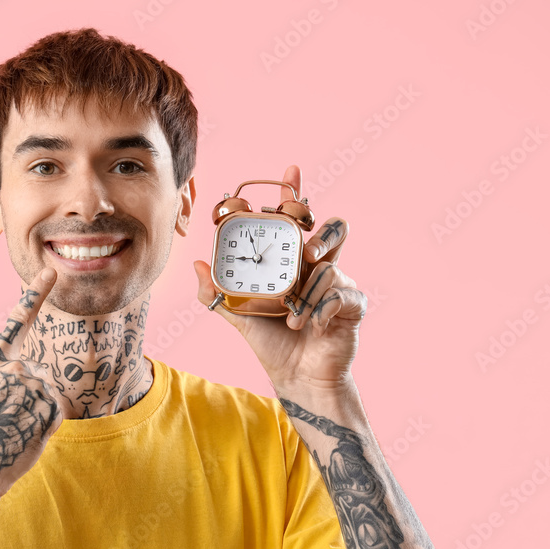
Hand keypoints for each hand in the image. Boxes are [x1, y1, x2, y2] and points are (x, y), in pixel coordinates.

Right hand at [0, 267, 63, 504]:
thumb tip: (26, 375)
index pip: (16, 323)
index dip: (35, 295)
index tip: (50, 272)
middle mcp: (11, 367)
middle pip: (38, 372)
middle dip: (31, 396)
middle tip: (7, 421)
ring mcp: (30, 383)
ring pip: (48, 392)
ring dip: (37, 412)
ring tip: (13, 429)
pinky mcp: (46, 403)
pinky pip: (55, 411)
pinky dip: (46, 425)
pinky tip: (26, 435)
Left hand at [193, 165, 366, 392]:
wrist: (297, 377)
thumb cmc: (272, 342)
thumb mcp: (238, 314)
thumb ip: (216, 290)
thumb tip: (196, 262)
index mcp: (291, 263)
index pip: (296, 221)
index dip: (295, 193)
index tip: (291, 170)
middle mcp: (317, 267)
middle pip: (331, 231)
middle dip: (321, 235)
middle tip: (308, 251)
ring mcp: (338, 283)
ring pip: (329, 268)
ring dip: (307, 293)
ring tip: (291, 315)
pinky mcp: (352, 304)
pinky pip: (341, 294)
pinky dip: (321, 310)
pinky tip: (310, 324)